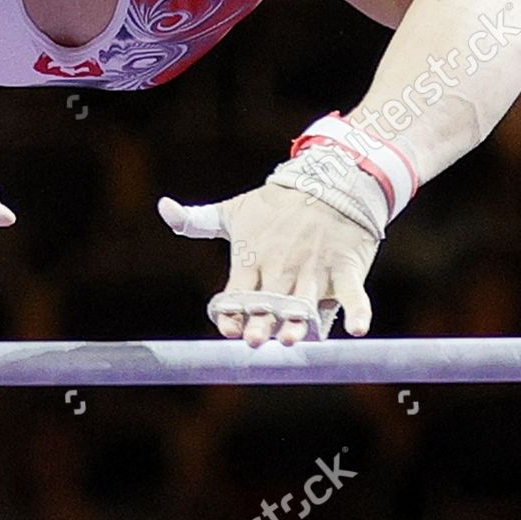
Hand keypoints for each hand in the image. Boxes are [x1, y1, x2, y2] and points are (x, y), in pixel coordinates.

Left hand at [158, 179, 377, 346]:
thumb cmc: (275, 204)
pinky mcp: (344, 268)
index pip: (236, 295)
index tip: (228, 329)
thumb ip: (197, 220)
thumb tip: (163, 206)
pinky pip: (353, 294)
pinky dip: (358, 311)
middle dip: (260, 322)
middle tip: (253, 340)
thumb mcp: (233, 211)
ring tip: (290, 338)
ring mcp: (314, 269)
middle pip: (269, 303)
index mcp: (252, 258)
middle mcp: (281, 267)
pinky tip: (356, 329)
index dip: (231, 314)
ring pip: (304, 302)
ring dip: (297, 322)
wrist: (328, 180)